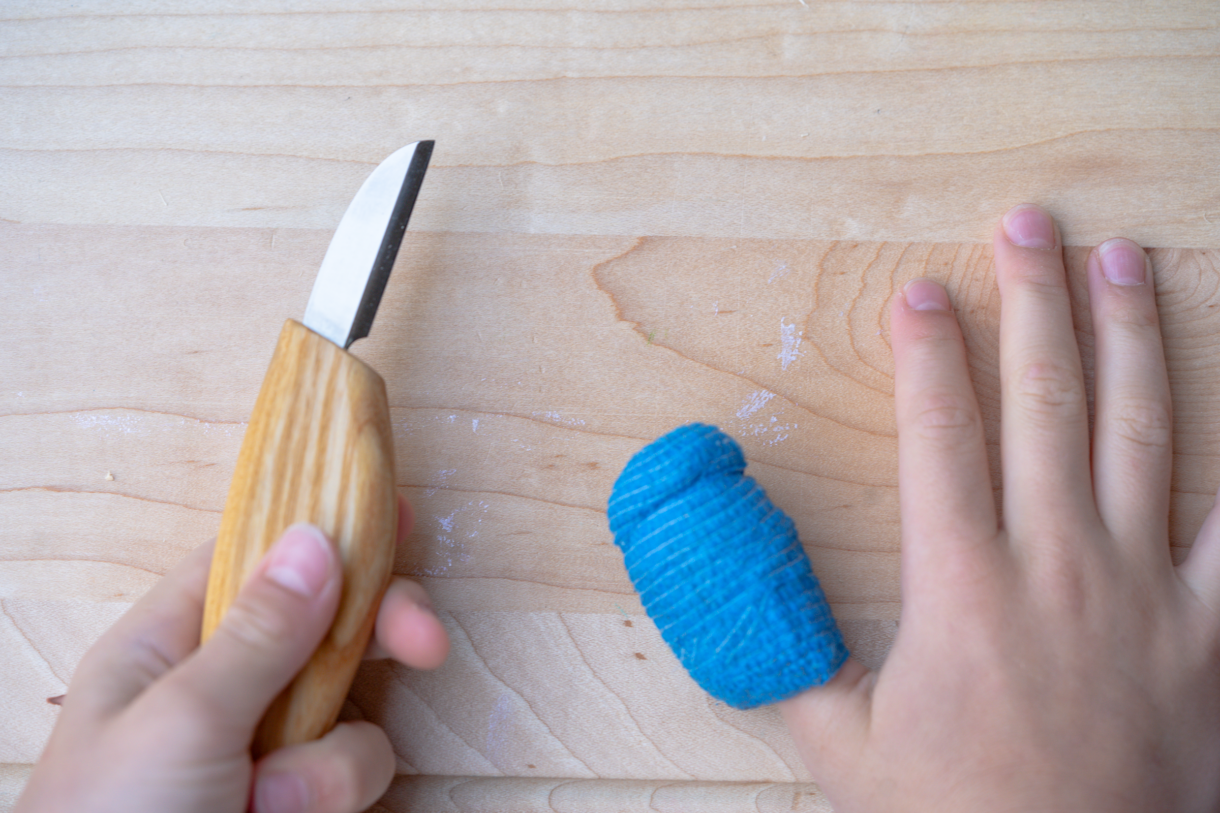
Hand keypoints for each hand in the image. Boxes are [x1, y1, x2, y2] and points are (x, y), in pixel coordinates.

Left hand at [16, 496, 447, 812]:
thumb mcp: (182, 720)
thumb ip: (258, 633)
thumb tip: (313, 537)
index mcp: (168, 645)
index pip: (256, 559)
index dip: (324, 532)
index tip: (396, 515)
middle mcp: (221, 689)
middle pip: (324, 626)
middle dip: (374, 637)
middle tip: (424, 644)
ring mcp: (260, 748)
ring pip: (351, 712)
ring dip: (325, 761)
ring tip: (265, 803)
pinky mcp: (293, 800)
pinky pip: (352, 773)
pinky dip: (326, 799)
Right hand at [781, 205, 1219, 810]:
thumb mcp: (843, 749)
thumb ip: (789, 666)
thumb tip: (732, 603)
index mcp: (962, 584)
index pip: (941, 433)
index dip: (927, 353)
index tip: (921, 290)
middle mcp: (1055, 562)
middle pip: (1042, 401)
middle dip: (1031, 301)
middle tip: (1026, 223)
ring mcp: (1140, 587)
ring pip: (1138, 433)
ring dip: (1128, 336)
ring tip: (1121, 260)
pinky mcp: (1206, 626)